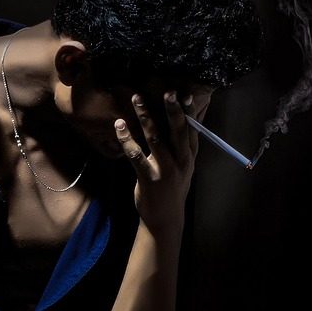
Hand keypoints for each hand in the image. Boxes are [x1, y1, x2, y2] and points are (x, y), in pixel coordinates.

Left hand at [114, 90, 207, 236]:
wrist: (165, 218)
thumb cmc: (174, 186)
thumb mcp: (185, 165)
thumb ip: (184, 143)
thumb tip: (186, 119)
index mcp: (190, 156)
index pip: (192, 130)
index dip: (189, 112)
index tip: (184, 93)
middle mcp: (181, 162)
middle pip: (178, 132)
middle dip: (173, 111)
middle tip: (168, 92)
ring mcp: (165, 170)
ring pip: (155, 139)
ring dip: (145, 117)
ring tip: (136, 98)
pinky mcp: (148, 178)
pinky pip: (135, 155)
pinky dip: (126, 138)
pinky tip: (119, 125)